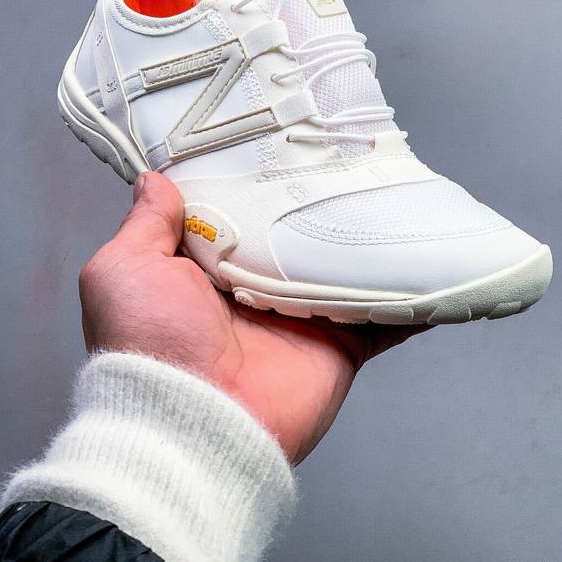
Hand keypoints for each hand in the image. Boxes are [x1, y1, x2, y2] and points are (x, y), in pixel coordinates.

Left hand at [80, 172, 430, 463]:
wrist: (192, 425)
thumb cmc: (150, 345)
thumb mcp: (124, 270)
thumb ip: (145, 224)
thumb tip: (153, 180)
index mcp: (206, 268)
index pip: (238, 209)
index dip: (256, 176)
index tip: (281, 135)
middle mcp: (256, 287)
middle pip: (298, 233)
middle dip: (320, 199)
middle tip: (351, 150)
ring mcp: (302, 314)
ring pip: (346, 264)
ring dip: (372, 236)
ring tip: (402, 189)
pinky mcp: (339, 341)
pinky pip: (385, 313)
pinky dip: (413, 294)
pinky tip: (437, 261)